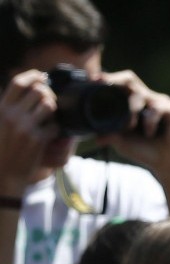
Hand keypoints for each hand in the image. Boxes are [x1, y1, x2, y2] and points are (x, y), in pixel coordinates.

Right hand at [0, 70, 58, 192]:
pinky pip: (55, 126)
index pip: (18, 82)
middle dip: (49, 94)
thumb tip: (30, 89)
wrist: (4, 173)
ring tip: (50, 117)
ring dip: (54, 109)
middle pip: (39, 91)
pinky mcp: (37, 139)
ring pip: (49, 105)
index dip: (33, 76)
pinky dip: (56, 129)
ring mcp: (25, 127)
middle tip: (50, 102)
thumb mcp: (0, 123)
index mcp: (1, 109)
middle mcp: (11, 115)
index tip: (42, 77)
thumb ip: (11, 107)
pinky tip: (50, 134)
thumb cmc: (3, 147)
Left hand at [93, 70, 169, 175]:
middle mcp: (148, 98)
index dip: (107, 80)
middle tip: (104, 85)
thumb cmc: (145, 151)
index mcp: (134, 103)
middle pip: (130, 78)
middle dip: (116, 81)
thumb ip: (108, 132)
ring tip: (131, 128)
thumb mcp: (120, 141)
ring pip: (140, 94)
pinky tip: (150, 134)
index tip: (93, 80)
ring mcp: (160, 102)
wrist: (167, 164)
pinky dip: (149, 122)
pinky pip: (155, 108)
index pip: (120, 84)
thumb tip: (92, 133)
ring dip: (131, 111)